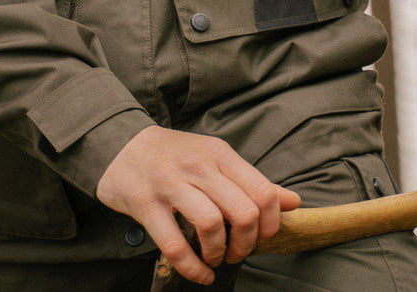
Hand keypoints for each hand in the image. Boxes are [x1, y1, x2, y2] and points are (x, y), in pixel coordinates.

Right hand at [96, 125, 301, 285]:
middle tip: (237, 252)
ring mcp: (170, 183)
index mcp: (219, 154)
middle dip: (246, 244)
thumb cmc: (176, 156)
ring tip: (215, 258)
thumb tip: (294, 202)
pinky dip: (193, 268)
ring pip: (211, 226)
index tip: (260, 237)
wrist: (122, 145)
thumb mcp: (216, 158)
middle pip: (243, 212)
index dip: (270, 225)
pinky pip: (175, 245)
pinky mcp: (145, 203)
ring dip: (219, 254)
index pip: (263, 192)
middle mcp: (198, 165)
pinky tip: (200, 273)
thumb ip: (252, 181)